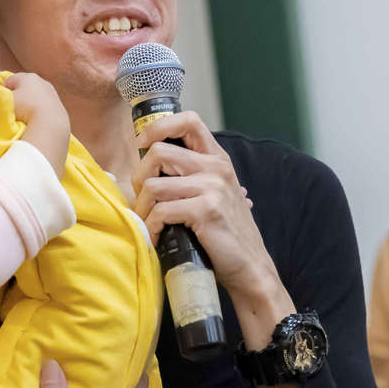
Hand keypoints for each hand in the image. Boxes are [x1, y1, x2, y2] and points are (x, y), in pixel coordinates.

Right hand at [6, 73, 69, 176]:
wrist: (50, 123)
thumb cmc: (25, 109)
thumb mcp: (6, 101)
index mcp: (28, 77)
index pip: (10, 80)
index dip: (4, 91)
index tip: (3, 102)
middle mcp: (42, 82)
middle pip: (25, 88)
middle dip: (18, 97)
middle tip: (13, 110)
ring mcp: (52, 93)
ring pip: (36, 97)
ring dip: (30, 105)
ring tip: (25, 117)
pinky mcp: (59, 106)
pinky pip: (45, 107)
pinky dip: (40, 112)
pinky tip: (36, 121)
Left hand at [133, 111, 272, 295]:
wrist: (249, 266)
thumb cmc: (223, 233)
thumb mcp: (213, 194)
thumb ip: (190, 175)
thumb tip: (148, 162)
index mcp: (217, 159)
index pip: (188, 120)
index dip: (159, 127)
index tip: (142, 143)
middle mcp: (216, 168)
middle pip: (158, 152)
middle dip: (139, 178)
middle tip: (143, 200)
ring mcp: (212, 187)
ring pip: (153, 185)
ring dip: (143, 209)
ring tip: (148, 224)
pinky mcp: (206, 210)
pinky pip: (161, 211)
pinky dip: (152, 227)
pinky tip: (157, 238)